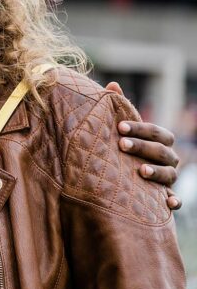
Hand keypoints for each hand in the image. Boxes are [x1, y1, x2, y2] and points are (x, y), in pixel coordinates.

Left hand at [105, 81, 181, 208]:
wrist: (122, 176)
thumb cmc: (123, 147)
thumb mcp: (122, 130)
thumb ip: (120, 107)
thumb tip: (112, 85)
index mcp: (159, 141)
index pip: (157, 132)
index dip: (140, 129)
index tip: (119, 127)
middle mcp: (168, 159)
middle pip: (162, 151)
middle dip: (143, 147)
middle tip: (122, 145)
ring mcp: (168, 178)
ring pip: (170, 174)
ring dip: (157, 172)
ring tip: (141, 171)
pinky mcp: (165, 197)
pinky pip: (176, 200)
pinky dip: (174, 201)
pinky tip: (168, 202)